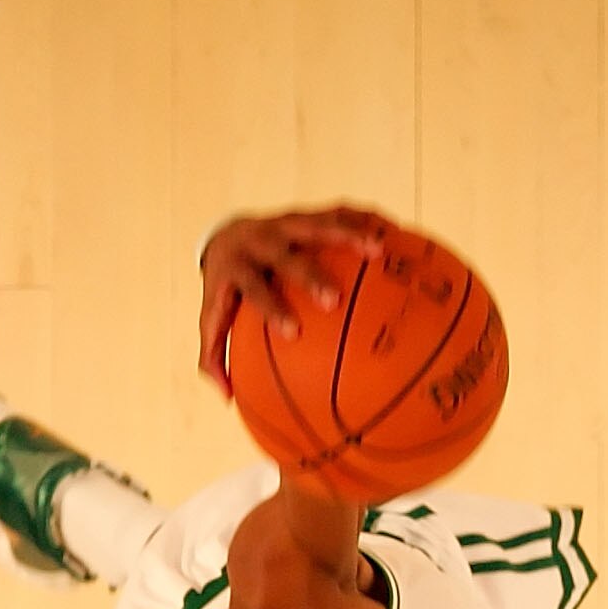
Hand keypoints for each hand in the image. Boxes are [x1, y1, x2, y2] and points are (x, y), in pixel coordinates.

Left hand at [195, 204, 395, 398]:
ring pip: (317, 224)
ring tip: (378, 249)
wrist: (226, 232)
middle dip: (310, 274)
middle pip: (286, 255)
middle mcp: (261, 241)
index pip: (253, 287)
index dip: (272, 307)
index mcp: (237, 267)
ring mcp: (287, 223)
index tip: (292, 332)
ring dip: (347, 234)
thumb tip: (227, 396)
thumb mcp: (213, 318)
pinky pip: (340, 212)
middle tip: (334, 299)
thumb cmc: (226, 289)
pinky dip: (366, 219)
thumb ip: (213, 355)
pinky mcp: (308, 213)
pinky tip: (394, 230)